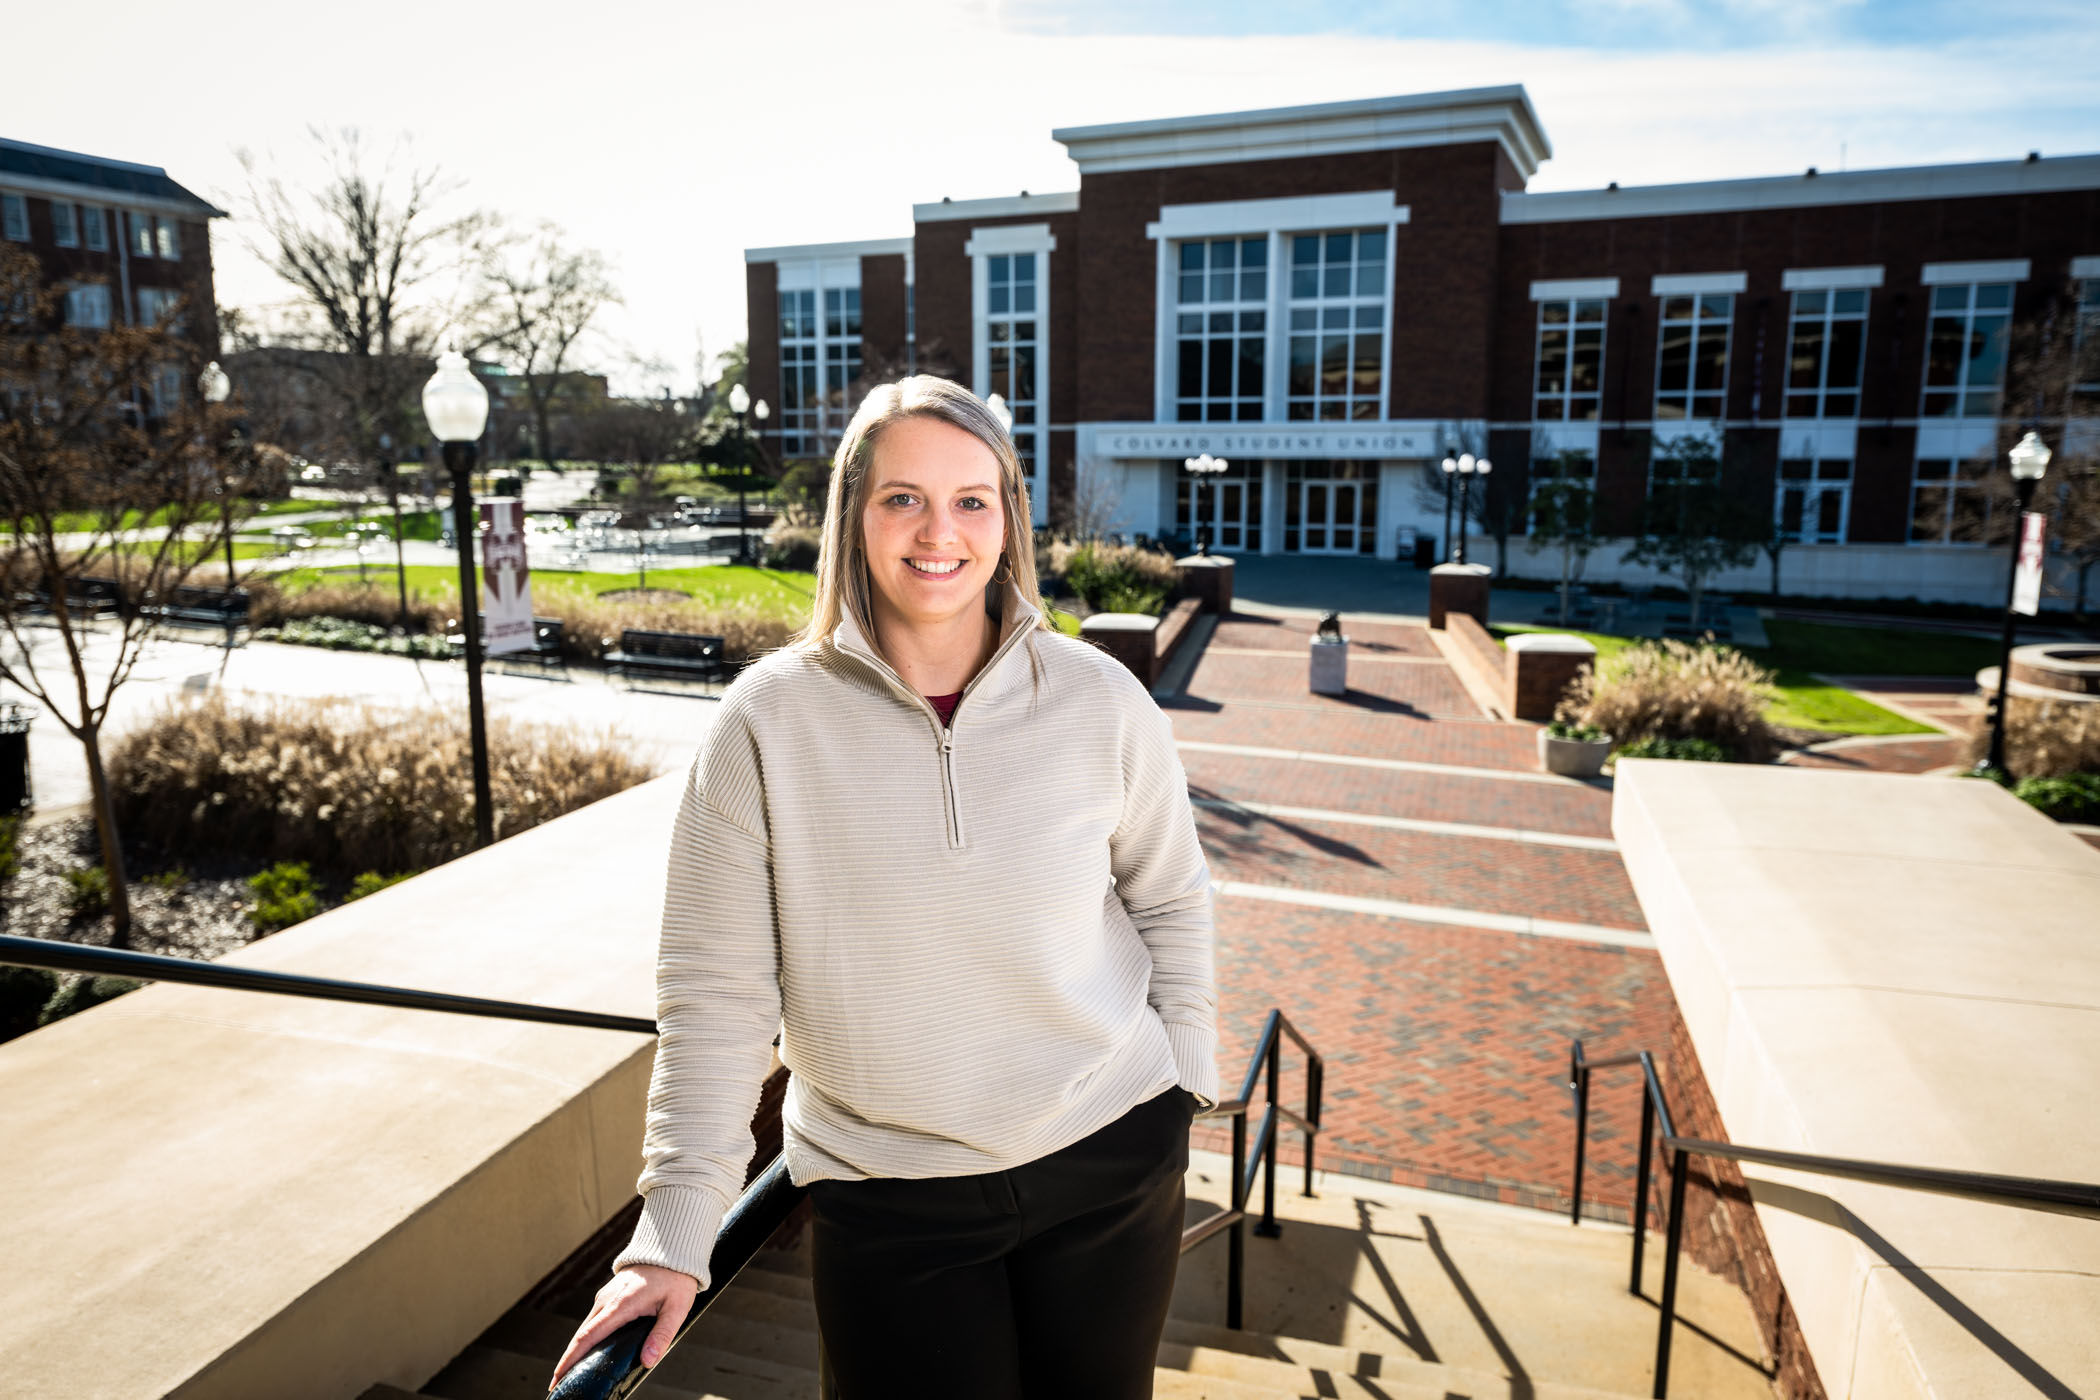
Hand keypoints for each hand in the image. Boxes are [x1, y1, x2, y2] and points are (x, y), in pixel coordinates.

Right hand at [548, 1263, 697, 1390]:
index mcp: (621, 1305)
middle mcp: (607, 1300)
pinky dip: (585, 1337)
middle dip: (567, 1360)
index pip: (588, 1336)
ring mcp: (606, 1297)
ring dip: (575, 1349)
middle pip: (580, 1335)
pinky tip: (587, 1351)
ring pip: (585, 1327)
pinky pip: (592, 1320)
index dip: (571, 1358)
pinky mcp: (609, 1296)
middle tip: (557, 1383)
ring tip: (568, 1372)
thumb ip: (662, 1335)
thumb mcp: (677, 1307)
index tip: (558, 1376)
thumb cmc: (675, 1278)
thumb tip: (648, 1360)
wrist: (671, 1250)